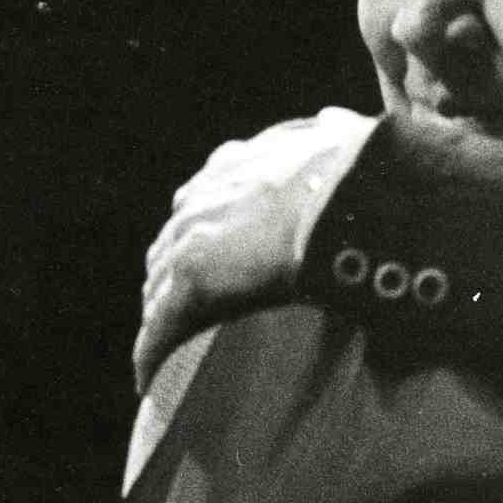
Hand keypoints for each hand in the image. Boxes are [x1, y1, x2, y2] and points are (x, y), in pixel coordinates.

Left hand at [134, 108, 381, 392]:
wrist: (349, 191)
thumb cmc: (356, 167)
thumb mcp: (338, 136)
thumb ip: (327, 133)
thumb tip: (333, 123)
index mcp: (234, 164)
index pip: (201, 201)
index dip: (203, 232)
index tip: (210, 254)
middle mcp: (202, 196)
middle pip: (169, 244)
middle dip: (171, 274)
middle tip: (181, 306)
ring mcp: (192, 238)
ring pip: (158, 285)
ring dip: (161, 313)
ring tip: (167, 343)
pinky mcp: (193, 281)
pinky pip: (161, 326)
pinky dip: (151, 352)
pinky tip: (146, 378)